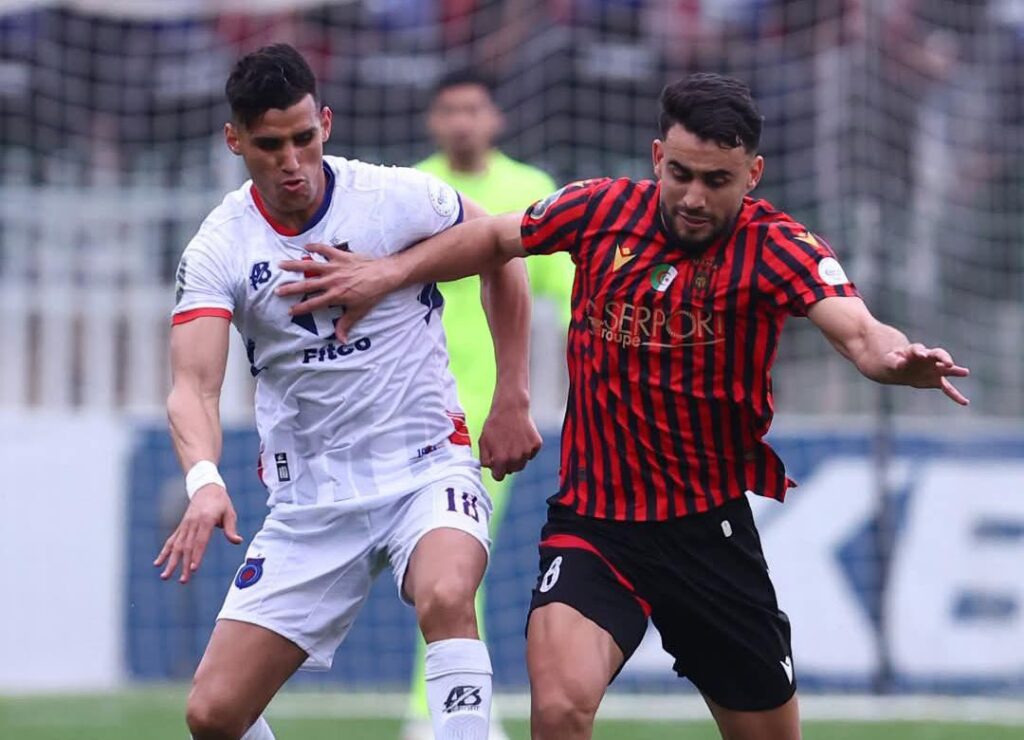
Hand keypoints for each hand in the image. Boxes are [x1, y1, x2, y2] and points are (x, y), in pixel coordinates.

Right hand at [153, 484, 242, 583]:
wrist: (206, 487)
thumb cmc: (221, 502)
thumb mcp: (230, 513)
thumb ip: (231, 528)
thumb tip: (237, 541)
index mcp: (206, 520)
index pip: (200, 541)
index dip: (196, 555)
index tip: (193, 568)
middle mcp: (192, 523)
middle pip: (187, 547)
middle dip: (184, 565)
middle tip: (183, 581)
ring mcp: (185, 525)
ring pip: (176, 546)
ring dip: (170, 562)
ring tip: (165, 577)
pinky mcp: (181, 526)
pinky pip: (171, 540)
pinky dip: (164, 552)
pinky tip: (158, 563)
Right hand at [277, 243, 396, 341]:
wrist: (385, 275)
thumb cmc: (372, 294)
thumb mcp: (359, 311)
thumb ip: (346, 324)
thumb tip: (341, 341)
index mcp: (336, 296)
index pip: (314, 304)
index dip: (301, 308)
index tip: (290, 311)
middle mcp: (332, 281)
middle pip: (307, 285)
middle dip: (291, 288)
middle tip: (277, 290)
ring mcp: (335, 267)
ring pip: (311, 266)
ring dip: (295, 265)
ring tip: (281, 265)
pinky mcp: (341, 256)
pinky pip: (325, 249)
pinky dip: (315, 246)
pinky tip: (305, 246)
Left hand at [478, 395, 541, 480]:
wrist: (510, 408)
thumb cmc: (494, 424)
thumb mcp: (483, 441)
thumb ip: (484, 459)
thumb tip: (490, 468)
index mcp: (501, 460)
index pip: (499, 477)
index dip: (496, 470)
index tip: (496, 462)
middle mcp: (516, 459)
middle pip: (512, 470)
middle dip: (507, 463)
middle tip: (504, 449)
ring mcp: (528, 452)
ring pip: (522, 463)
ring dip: (517, 457)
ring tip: (512, 442)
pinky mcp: (536, 445)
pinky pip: (531, 454)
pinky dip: (526, 449)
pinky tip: (520, 437)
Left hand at [883, 343, 969, 404]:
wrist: (897, 367)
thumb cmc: (893, 359)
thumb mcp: (889, 359)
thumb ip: (893, 359)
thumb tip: (891, 354)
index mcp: (914, 351)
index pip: (918, 349)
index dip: (919, 352)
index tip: (920, 354)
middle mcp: (928, 358)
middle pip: (938, 354)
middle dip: (943, 358)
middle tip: (948, 363)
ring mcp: (933, 369)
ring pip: (946, 369)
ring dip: (954, 371)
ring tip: (965, 372)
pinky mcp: (935, 380)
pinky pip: (947, 388)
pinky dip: (955, 395)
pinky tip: (965, 402)